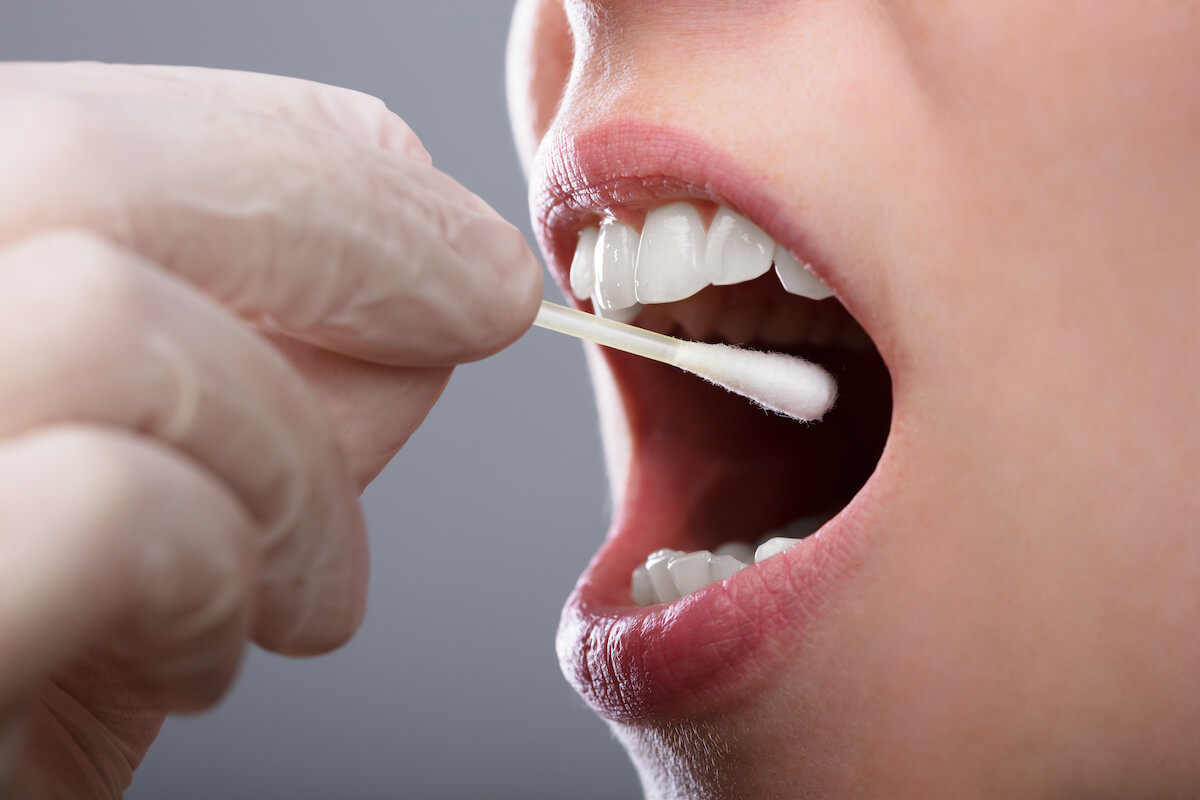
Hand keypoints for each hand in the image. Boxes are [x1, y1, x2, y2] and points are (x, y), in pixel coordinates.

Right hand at [0, 62, 540, 796]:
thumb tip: (410, 290)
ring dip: (291, 459)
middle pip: (79, 170)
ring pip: (111, 332)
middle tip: (477, 302)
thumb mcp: (121, 512)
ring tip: (310, 582)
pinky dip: (226, 563)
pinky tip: (222, 648)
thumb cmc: (18, 675)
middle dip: (345, 229)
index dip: (286, 153)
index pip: (64, 129)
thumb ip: (242, 387)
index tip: (440, 222)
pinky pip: (111, 509)